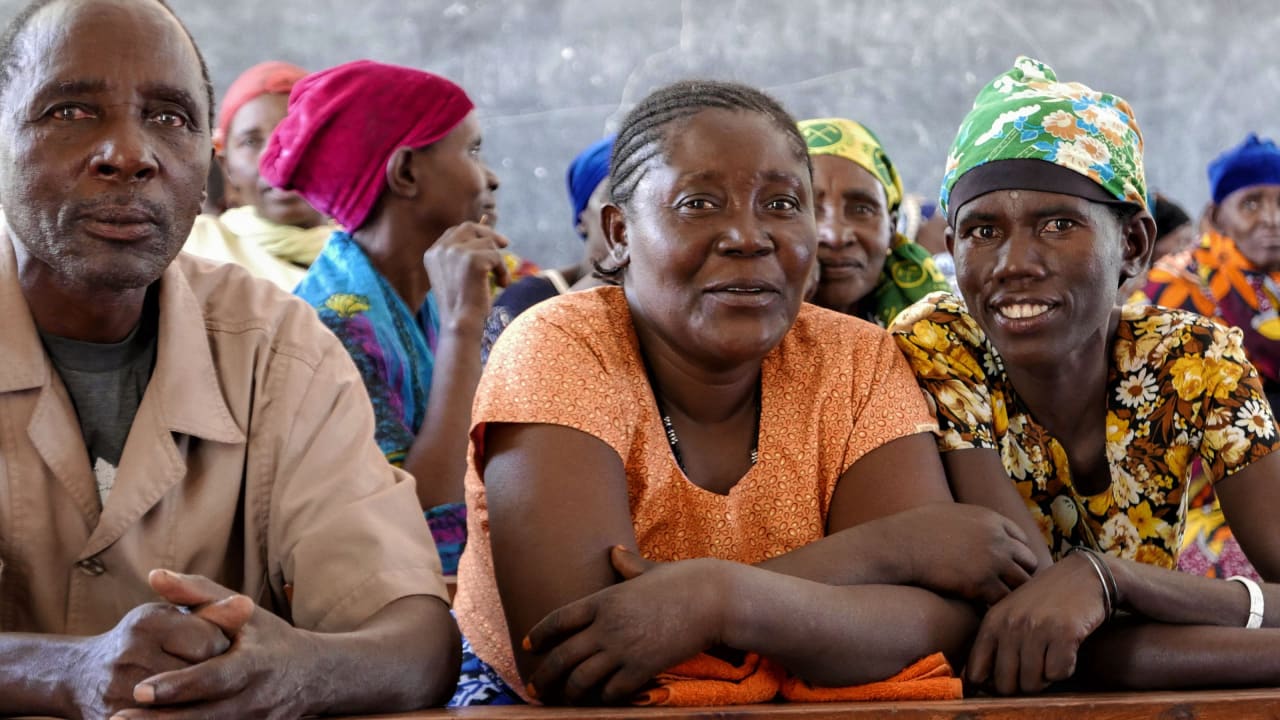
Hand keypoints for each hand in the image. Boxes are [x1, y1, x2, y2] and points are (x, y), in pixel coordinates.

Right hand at [70, 596, 241, 718]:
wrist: (80, 677)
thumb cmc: (140, 640)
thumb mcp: (170, 616)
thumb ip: (211, 611)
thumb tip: (247, 605)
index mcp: (147, 624)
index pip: (210, 641)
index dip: (224, 648)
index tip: (222, 649)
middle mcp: (129, 656)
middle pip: (200, 675)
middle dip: (214, 678)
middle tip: (218, 676)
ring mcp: (119, 694)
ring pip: (186, 704)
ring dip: (202, 700)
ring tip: (204, 691)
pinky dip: (185, 714)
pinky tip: (191, 707)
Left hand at [109, 570, 313, 718]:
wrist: (313, 676)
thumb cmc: (269, 638)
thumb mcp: (243, 611)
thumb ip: (199, 593)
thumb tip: (155, 575)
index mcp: (255, 663)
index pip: (214, 678)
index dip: (179, 686)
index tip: (140, 690)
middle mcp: (255, 699)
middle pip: (203, 717)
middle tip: (117, 719)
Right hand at [422, 221, 509, 327]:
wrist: (460, 325)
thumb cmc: (462, 306)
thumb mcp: (458, 275)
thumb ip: (466, 254)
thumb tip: (490, 232)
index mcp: (433, 253)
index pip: (456, 231)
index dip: (475, 232)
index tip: (491, 239)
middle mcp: (441, 249)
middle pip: (470, 228)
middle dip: (489, 233)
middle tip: (505, 244)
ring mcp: (455, 252)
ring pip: (488, 243)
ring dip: (498, 261)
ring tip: (498, 281)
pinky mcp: (472, 259)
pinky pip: (497, 256)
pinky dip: (503, 270)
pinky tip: (501, 285)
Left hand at [523, 548, 724, 704]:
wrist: (713, 599)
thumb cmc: (684, 581)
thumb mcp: (649, 571)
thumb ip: (628, 566)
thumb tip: (615, 552)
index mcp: (603, 600)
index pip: (558, 620)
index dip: (539, 634)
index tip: (528, 646)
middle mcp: (606, 626)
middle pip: (561, 657)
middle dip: (543, 677)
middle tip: (534, 689)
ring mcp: (623, 649)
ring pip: (581, 680)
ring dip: (569, 694)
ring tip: (564, 700)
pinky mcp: (642, 668)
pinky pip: (611, 692)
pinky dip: (602, 700)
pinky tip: (600, 701)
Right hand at [884, 503, 1038, 604]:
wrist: (898, 545)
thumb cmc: (914, 530)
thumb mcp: (949, 513)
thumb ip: (971, 523)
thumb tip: (974, 532)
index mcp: (991, 519)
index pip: (1022, 539)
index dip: (1016, 555)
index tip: (1009, 568)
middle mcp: (998, 539)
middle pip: (1028, 562)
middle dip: (1020, 575)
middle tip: (1008, 589)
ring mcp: (992, 562)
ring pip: (1020, 585)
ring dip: (1011, 594)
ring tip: (1000, 603)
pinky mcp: (981, 584)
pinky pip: (1002, 600)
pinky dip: (996, 606)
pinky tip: (985, 609)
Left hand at [967, 552, 1109, 693]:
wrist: (1083, 575)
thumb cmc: (1045, 600)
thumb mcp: (1010, 613)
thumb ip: (995, 642)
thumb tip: (979, 683)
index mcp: (992, 622)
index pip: (977, 673)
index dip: (990, 686)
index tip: (1007, 680)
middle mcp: (1011, 625)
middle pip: (1006, 685)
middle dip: (1021, 686)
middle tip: (1035, 670)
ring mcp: (1037, 628)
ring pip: (1032, 684)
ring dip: (1045, 679)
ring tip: (1051, 657)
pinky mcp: (1064, 633)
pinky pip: (1058, 674)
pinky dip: (1065, 669)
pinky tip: (1067, 651)